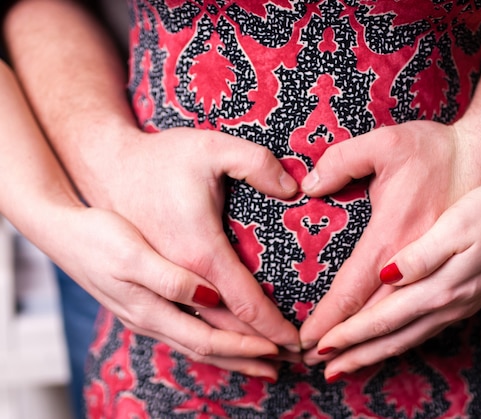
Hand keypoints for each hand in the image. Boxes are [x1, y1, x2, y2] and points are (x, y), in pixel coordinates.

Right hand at [50, 205, 284, 377]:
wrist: (61, 229)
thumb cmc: (97, 235)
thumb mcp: (132, 252)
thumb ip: (171, 278)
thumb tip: (211, 297)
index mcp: (155, 306)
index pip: (214, 336)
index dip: (252, 342)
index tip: (285, 345)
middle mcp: (153, 319)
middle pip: (210, 348)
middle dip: (250, 358)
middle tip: (287, 364)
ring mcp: (148, 315)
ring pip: (200, 343)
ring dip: (235, 354)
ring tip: (265, 361)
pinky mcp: (146, 305)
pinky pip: (188, 332)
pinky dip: (215, 340)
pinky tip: (226, 337)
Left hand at [304, 182, 480, 376]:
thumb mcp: (457, 223)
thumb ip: (421, 254)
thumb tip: (387, 274)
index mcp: (435, 284)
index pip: (379, 316)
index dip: (346, 332)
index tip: (316, 344)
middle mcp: (444, 304)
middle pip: (389, 337)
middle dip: (352, 354)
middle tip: (319, 367)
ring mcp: (455, 306)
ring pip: (405, 340)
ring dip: (372, 355)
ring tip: (345, 366)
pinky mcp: (462, 300)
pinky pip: (420, 332)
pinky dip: (396, 344)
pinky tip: (387, 345)